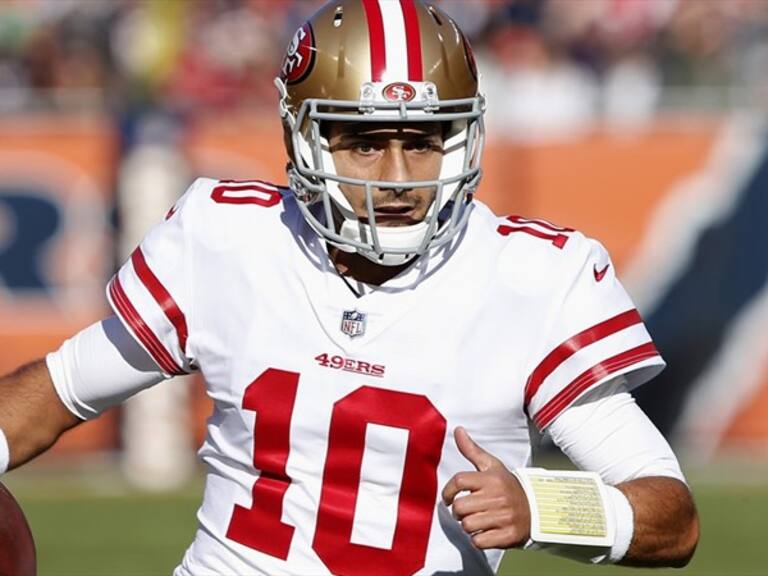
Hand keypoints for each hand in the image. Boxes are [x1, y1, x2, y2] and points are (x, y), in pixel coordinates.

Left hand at [441, 426, 530, 548]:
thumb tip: (457, 430)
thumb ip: (472, 450)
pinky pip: (479, 541)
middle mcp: (498, 497)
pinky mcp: (508, 535)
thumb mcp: (492, 466)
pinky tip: (486, 531)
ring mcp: (504, 517)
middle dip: (459, 512)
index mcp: (491, 479)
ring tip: (478, 520)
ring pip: (468, 526)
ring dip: (468, 526)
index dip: (448, 491)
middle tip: (467, 510)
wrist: (537, 509)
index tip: (447, 498)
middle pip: (460, 507)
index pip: (459, 481)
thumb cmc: (507, 486)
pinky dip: (479, 539)